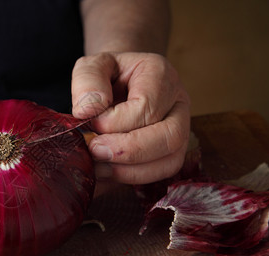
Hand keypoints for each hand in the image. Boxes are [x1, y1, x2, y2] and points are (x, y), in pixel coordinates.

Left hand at [72, 52, 190, 185]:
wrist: (117, 83)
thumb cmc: (107, 75)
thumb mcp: (92, 64)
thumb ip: (88, 80)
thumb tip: (88, 111)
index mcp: (160, 75)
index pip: (147, 106)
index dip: (115, 121)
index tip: (90, 123)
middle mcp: (178, 103)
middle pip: (170, 137)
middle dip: (128, 150)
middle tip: (94, 151)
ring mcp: (180, 129)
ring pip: (170, 160)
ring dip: (131, 170)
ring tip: (98, 166)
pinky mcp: (171, 152)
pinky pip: (161, 173)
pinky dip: (132, 178)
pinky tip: (106, 172)